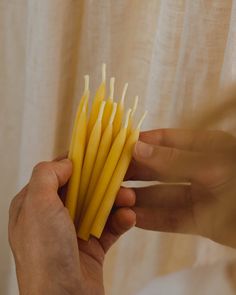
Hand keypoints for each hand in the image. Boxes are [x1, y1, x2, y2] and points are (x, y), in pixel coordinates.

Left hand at [9, 158, 135, 294]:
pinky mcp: (92, 246)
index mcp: (33, 205)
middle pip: (81, 188)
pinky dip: (120, 219)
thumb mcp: (37, 206)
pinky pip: (109, 226)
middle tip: (120, 176)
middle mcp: (51, 217)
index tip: (97, 153)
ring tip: (129, 198)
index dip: (77, 162)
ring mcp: (72, 232)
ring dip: (116, 199)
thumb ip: (46, 175)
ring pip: (98, 205)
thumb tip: (67, 163)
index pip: (56, 174)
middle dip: (102, 181)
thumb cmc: (45, 254)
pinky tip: (129, 217)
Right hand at [118, 129, 235, 247]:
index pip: (165, 140)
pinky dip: (150, 219)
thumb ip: (173, 158)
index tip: (117, 144)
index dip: (142, 141)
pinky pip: (170, 218)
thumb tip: (137, 147)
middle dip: (135, 171)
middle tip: (109, 173)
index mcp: (204, 147)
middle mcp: (197, 169)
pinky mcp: (199, 220)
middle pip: (158, 169)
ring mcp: (197, 195)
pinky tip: (132, 217)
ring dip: (138, 197)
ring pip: (161, 195)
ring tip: (115, 197)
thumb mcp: (210, 163)